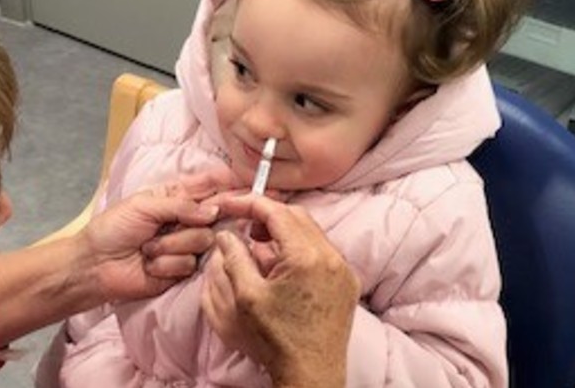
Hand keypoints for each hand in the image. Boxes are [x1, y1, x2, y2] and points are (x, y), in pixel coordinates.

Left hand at [80, 168, 241, 300]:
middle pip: (214, 216)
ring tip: (147, 249)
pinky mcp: (182, 271)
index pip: (208, 187)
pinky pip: (189, 264)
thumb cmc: (113, 229)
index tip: (243, 184)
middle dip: (194, 221)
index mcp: (176, 198)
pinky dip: (166, 264)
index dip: (227, 184)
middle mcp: (186, 220)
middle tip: (173, 225)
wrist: (95, 266)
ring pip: (203, 241)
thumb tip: (213, 211)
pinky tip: (149, 265)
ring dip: (171, 246)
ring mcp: (186, 246)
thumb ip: (181, 205)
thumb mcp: (144, 206)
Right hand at [200, 194, 359, 387]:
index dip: (249, 203)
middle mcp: (331, 257)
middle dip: (267, 215)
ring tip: (258, 246)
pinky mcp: (347, 283)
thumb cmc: (277, 340)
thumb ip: (234, 258)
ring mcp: (343, 270)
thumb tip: (226, 234)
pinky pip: (323, 252)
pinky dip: (300, 249)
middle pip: (297, 217)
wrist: (311, 373)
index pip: (277, 212)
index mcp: (306, 257)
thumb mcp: (246, 297)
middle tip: (243, 225)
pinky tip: (281, 265)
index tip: (229, 203)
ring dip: (284, 233)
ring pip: (311, 233)